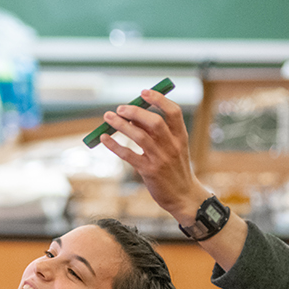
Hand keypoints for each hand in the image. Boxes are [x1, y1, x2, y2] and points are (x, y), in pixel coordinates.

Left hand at [98, 89, 211, 222]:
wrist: (184, 196)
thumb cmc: (175, 168)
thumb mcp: (174, 148)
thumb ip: (157, 132)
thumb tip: (132, 115)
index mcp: (181, 137)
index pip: (174, 112)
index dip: (159, 99)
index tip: (143, 92)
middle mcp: (172, 146)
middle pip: (155, 122)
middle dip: (136, 112)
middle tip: (120, 108)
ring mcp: (161, 159)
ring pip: (140, 137)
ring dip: (122, 125)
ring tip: (108, 117)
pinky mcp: (149, 172)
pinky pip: (129, 155)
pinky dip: (115, 145)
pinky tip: (104, 138)